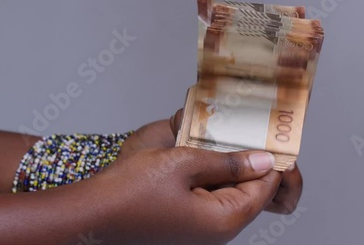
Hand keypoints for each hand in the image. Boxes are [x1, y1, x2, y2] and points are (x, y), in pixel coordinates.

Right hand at [92, 146, 281, 244]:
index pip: (266, 187)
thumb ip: (227, 163)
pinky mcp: (189, 224)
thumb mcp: (183, 164)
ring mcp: (203, 230)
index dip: (270, 159)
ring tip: (218, 138)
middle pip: (251, 191)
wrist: (92, 214)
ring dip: (227, 166)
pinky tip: (200, 155)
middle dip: (249, 161)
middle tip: (242, 131)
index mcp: (224, 220)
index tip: (268, 134)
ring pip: (231, 192)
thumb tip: (263, 160)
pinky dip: (211, 176)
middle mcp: (218, 231)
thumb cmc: (130, 192)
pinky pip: (212, 197)